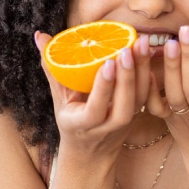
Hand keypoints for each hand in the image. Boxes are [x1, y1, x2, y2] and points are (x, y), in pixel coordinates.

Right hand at [34, 31, 153, 163]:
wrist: (91, 152)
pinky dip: (149, 76)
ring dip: (142, 72)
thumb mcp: (59, 98)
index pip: (95, 110)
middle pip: (123, 108)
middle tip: (128, 48)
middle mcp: (106, 128)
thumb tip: (40, 36)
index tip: (108, 63)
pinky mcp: (138, 116)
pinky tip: (147, 54)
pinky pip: (148, 97)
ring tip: (141, 44)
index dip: (103, 88)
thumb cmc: (71, 120)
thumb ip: (53, 68)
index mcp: (82, 125)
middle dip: (128, 77)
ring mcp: (125, 125)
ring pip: (139, 101)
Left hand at [145, 25, 188, 186]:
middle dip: (185, 60)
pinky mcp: (166, 118)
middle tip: (183, 33)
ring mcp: (179, 118)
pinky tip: (144, 63)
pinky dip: (148, 86)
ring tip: (165, 42)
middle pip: (188, 89)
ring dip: (167, 67)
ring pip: (171, 93)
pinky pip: (153, 103)